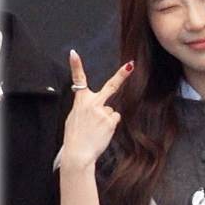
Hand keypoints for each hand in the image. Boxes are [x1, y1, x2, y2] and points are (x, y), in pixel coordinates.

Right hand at [58, 51, 133, 169]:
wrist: (78, 151)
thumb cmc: (75, 136)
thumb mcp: (74, 117)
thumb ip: (85, 108)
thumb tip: (98, 108)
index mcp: (80, 101)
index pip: (78, 80)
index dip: (76, 66)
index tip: (74, 53)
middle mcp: (92, 103)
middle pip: (110, 86)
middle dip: (121, 75)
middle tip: (131, 65)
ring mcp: (103, 111)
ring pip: (111, 110)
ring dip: (106, 118)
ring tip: (96, 129)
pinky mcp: (111, 121)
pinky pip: (114, 119)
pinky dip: (110, 125)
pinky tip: (102, 131)